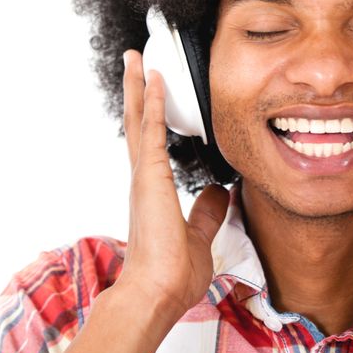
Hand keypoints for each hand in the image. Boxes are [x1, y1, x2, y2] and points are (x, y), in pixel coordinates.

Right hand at [119, 49, 229, 319]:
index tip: (150, 91)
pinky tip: (155, 80)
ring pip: (139, 119)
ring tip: (136, 58)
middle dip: (136, 90)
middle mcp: (143, 176)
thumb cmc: (171, 273)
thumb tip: (218, 191)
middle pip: (137, 122)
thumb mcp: (199, 235)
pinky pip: (153, 130)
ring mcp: (144, 174)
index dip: (148, 114)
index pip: (149, 141)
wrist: (157, 293)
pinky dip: (154, 103)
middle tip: (134, 62)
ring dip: (138, 86)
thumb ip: (206, 211)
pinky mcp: (150, 175)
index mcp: (152, 189)